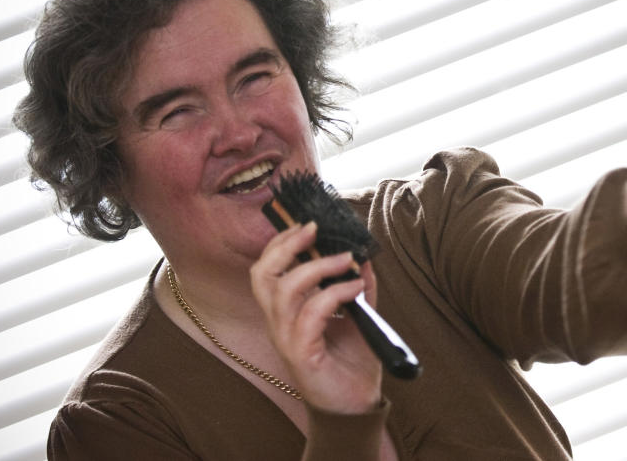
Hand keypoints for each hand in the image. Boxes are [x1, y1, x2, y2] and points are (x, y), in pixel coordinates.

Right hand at [250, 222, 381, 412]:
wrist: (358, 403)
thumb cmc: (352, 361)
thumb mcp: (359, 315)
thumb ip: (359, 286)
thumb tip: (364, 257)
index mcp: (285, 310)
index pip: (267, 269)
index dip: (281, 243)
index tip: (308, 224)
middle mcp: (279, 323)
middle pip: (262, 275)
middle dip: (285, 246)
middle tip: (314, 229)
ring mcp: (287, 339)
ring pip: (283, 291)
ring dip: (317, 268)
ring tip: (346, 259)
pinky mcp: (301, 354)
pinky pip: (310, 314)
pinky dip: (333, 294)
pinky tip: (355, 288)